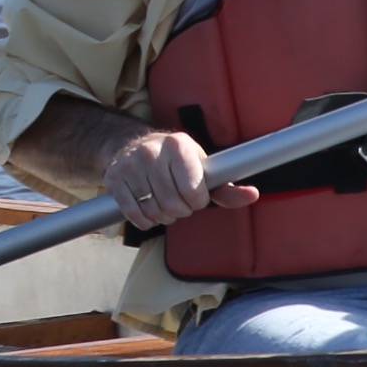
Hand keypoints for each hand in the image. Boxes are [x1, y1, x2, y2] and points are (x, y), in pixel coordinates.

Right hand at [102, 128, 259, 231]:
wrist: (132, 146)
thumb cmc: (174, 161)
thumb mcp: (201, 167)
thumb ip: (226, 186)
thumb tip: (252, 195)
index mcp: (179, 146)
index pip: (193, 191)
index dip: (197, 201)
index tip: (195, 196)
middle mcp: (152, 152)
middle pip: (173, 205)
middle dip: (180, 211)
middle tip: (178, 202)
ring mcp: (131, 165)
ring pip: (154, 211)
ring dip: (163, 217)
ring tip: (164, 204)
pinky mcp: (114, 179)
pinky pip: (134, 214)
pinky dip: (145, 220)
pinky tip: (148, 210)